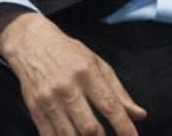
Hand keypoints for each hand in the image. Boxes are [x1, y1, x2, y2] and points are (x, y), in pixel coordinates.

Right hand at [0, 8, 146, 135]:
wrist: (32, 44)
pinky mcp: (34, 109)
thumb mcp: (97, 64)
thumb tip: (139, 115)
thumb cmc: (69, 53)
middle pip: (89, 127)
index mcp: (87, 73)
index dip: (124, 126)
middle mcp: (68, 88)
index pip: (110, 106)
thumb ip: (119, 91)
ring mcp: (49, 100)